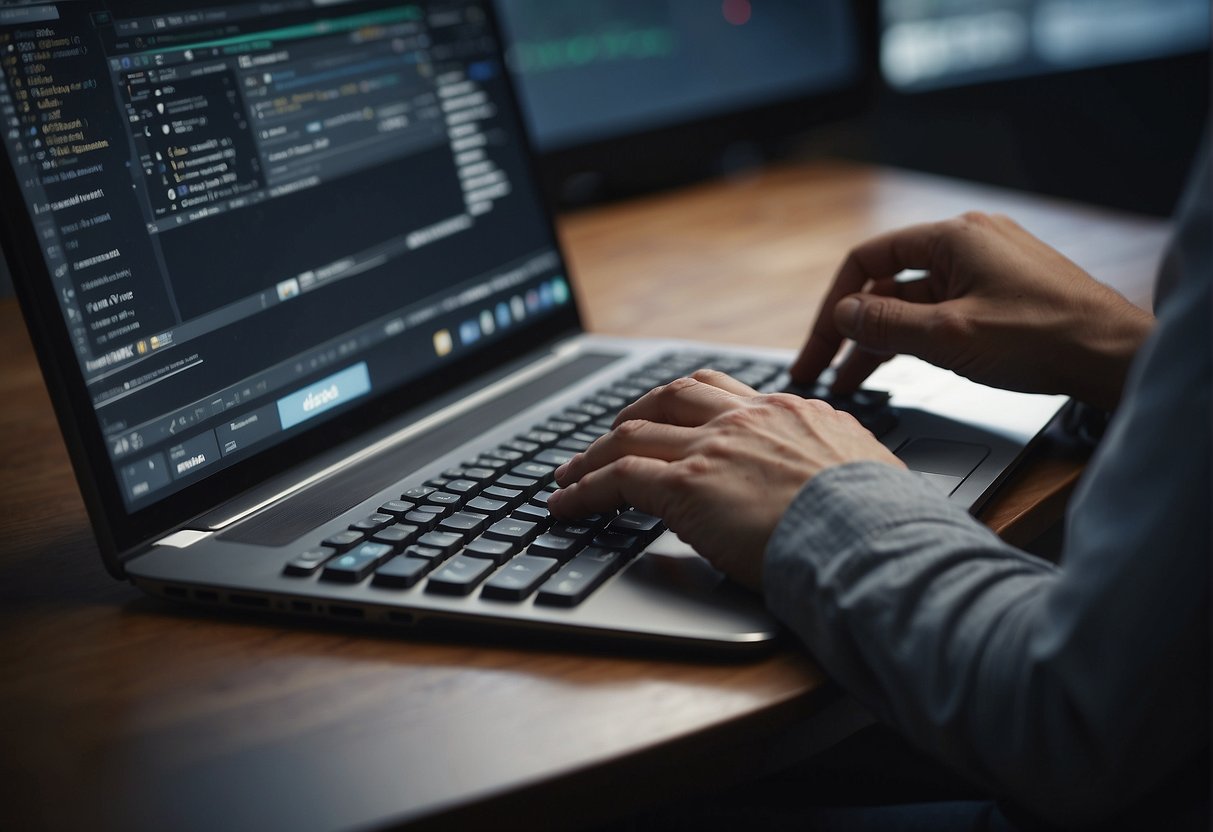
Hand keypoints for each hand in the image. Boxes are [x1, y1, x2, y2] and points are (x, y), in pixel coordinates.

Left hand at [548, 370, 903, 591]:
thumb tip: (831, 488)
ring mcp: (713, 448)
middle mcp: (747, 419)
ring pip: (633, 433)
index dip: (685, 405)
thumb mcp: (865, 474)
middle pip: (671, 397)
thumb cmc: (884, 523)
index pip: (724, 393)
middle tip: (611, 436)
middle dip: (634, 415)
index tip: (669, 419)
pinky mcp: (686, 485)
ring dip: (595, 452)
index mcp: (791, 412)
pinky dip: (583, 489)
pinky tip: (564, 504)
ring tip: (570, 474)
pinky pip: (617, 477)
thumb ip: (834, 468)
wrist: (875, 538)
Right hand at [791, 212, 1154, 410]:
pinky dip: (916, 338)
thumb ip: (886, 325)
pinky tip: (901, 366)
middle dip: (853, 330)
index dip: (835, 304)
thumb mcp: (949, 336)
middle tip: (823, 369)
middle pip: (889, 284)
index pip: (868, 260)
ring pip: (915, 302)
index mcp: (953, 238)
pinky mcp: (1002, 294)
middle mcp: (969, 244)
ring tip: (853, 382)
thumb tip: (842, 315)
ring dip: (882, 340)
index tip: (820, 344)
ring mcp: (988, 268)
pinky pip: (942, 310)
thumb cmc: (1045, 338)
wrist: (1114, 356)